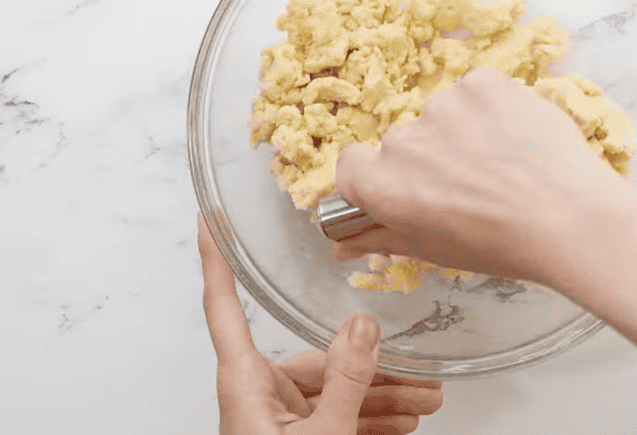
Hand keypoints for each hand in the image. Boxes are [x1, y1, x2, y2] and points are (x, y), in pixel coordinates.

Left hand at [199, 217, 442, 433]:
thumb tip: (362, 326)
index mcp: (244, 385)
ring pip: (333, 392)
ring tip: (429, 403)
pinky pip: (334, 418)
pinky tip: (404, 425)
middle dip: (373, 368)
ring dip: (381, 398)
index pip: (224, 308)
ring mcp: (275, 421)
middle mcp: (256, 397)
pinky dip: (368, 421)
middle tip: (423, 374)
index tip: (207, 222)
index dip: (213, 262)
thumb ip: (347, 381)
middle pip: (315, 362)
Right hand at [333, 67, 636, 285]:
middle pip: (404, 142)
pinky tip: (517, 141)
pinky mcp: (483, 83)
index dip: (379, 179)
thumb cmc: (503, 245)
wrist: (570, 217)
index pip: (353, 166)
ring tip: (505, 167)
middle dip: (430, 160)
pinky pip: (477, 92)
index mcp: (382, 184)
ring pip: (443, 115)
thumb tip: (341, 243)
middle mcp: (403, 139)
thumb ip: (379, 238)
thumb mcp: (433, 251)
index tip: (408, 191)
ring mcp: (444, 104)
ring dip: (464, 133)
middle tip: (472, 187)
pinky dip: (493, 111)